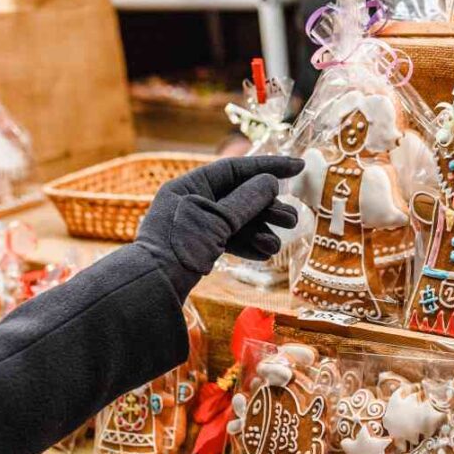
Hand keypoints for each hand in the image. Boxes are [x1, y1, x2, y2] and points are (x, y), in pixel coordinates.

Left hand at [137, 156, 305, 299]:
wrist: (154, 288)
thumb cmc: (180, 248)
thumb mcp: (217, 221)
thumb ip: (247, 200)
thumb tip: (272, 182)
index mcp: (190, 186)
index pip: (236, 168)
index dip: (270, 165)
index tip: (299, 166)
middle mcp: (193, 202)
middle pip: (241, 197)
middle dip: (268, 209)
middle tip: (292, 220)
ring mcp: (197, 226)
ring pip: (239, 221)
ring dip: (261, 231)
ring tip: (276, 244)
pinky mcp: (200, 247)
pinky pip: (230, 240)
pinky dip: (248, 246)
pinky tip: (263, 254)